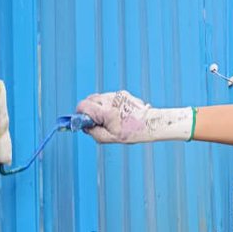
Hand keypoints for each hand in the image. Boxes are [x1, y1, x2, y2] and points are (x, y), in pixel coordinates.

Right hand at [76, 91, 193, 143]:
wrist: (151, 124)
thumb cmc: (133, 132)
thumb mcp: (110, 138)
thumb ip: (93, 132)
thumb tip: (85, 127)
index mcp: (106, 111)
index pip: (82, 106)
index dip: (81, 115)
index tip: (87, 122)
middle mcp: (110, 100)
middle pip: (89, 100)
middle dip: (89, 110)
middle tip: (98, 121)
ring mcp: (117, 95)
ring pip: (98, 97)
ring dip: (99, 106)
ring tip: (110, 118)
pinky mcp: (122, 93)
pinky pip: (108, 97)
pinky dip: (108, 104)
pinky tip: (117, 113)